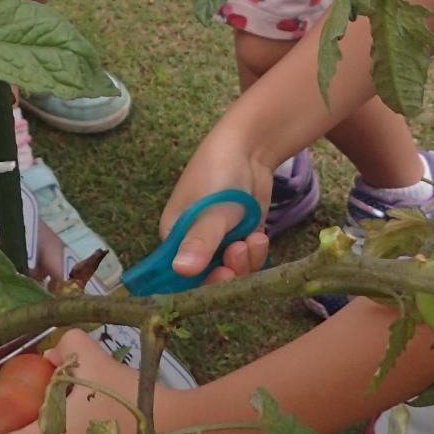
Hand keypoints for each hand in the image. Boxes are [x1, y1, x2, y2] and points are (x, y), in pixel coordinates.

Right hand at [159, 130, 274, 283]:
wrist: (250, 149)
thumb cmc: (219, 175)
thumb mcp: (209, 211)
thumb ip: (199, 242)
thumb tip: (181, 270)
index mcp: (174, 238)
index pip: (179, 276)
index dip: (199, 283)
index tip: (220, 276)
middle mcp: (194, 244)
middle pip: (208, 277)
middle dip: (228, 273)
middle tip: (238, 253)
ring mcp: (219, 241)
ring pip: (232, 271)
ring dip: (245, 262)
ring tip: (251, 239)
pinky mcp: (240, 237)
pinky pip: (247, 260)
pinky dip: (255, 253)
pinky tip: (259, 236)